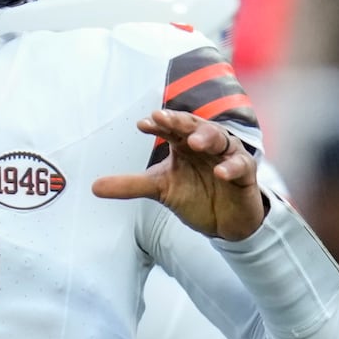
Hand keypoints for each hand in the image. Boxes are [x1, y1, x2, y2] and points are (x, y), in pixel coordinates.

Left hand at [91, 109, 265, 240]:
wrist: (224, 221)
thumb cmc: (194, 194)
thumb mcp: (159, 189)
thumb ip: (130, 185)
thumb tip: (93, 187)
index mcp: (183, 143)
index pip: (170, 127)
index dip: (159, 124)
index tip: (142, 124)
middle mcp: (206, 144)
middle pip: (194, 125)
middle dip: (180, 121)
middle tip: (163, 117)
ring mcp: (227, 156)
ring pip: (221, 139)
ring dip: (207, 137)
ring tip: (193, 141)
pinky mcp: (245, 174)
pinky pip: (241, 165)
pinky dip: (231, 167)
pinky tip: (220, 172)